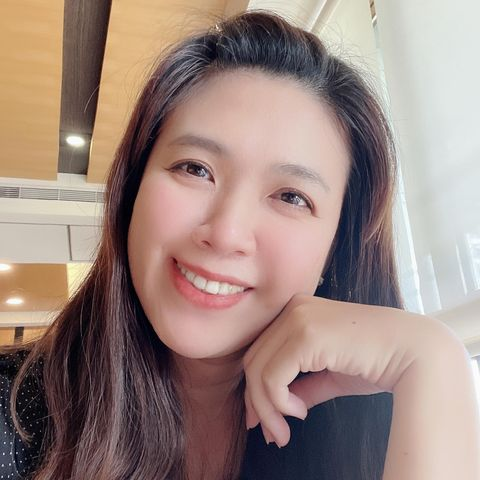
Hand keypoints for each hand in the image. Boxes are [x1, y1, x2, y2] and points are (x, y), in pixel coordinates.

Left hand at [242, 294, 449, 447]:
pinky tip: (300, 414)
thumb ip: (302, 386)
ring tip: (284, 432)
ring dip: (268, 409)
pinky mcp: (305, 334)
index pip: (261, 351)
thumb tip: (276, 411)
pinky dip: (279, 402)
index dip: (255, 389)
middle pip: (253, 361)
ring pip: (258, 370)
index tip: (262, 421)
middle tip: (272, 435)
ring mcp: (298, 318)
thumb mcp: (329, 374)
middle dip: (257, 403)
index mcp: (297, 311)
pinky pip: (273, 376)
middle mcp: (293, 308)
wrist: (415, 352)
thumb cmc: (376, 361)